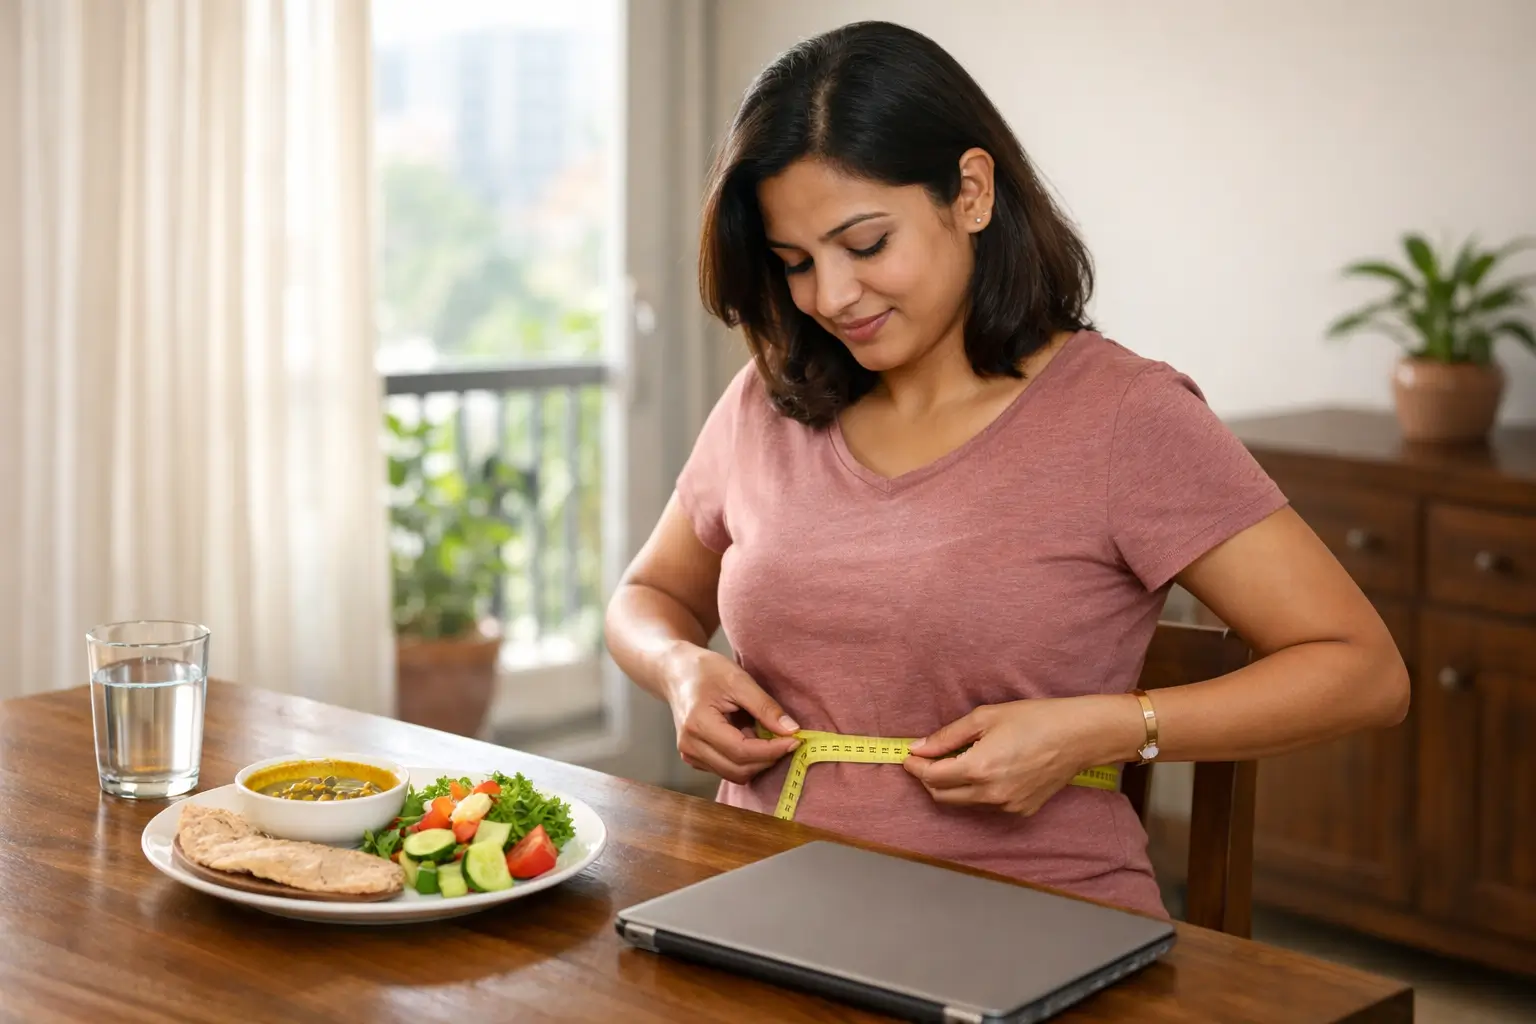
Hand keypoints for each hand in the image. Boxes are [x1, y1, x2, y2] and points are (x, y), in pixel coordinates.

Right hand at [661, 644, 799, 783]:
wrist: (676, 672)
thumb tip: (791, 730)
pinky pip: (726, 769)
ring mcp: (690, 755)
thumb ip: (765, 707)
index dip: (772, 750)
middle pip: (738, 770)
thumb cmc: (705, 670)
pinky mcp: (694, 759)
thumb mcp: (739, 680)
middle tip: (786, 739)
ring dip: (757, 761)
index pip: (742, 751)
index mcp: (698, 725)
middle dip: (767, 759)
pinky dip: (745, 760)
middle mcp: (690, 746)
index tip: (794, 740)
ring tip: (765, 735)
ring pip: (734, 774)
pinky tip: (749, 738)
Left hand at [902, 696, 1135, 815]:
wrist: (1079, 736)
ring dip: (951, 786)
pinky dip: (975, 792)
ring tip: (956, 760)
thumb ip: (947, 736)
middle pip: (942, 796)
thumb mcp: (985, 717)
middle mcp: (991, 795)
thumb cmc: (1035, 718)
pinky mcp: (1021, 811)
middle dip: (928, 778)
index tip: (908, 755)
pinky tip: (984, 770)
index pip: (931, 777)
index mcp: (979, 769)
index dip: (915, 766)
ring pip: (963, 803)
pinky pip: (986, 805)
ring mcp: (1007, 807)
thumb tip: (918, 747)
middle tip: (926, 758)